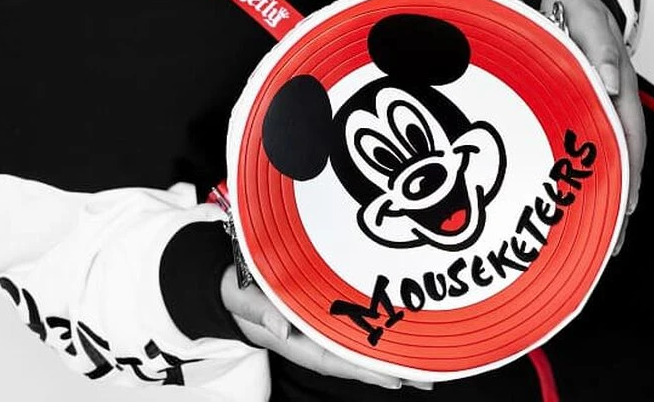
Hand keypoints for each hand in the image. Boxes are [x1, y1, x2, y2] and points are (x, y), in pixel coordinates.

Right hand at [220, 265, 432, 390]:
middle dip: (388, 367)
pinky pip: (350, 322)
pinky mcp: (320, 308)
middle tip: (426, 373)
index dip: (363, 368)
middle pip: (352, 356)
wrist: (228, 277)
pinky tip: (396, 331)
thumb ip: (258, 310)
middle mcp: (308, 335)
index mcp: (290, 337)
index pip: (332, 357)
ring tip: (423, 358)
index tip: (393, 376)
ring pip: (355, 341)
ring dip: (387, 350)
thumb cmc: (234, 286)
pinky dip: (373, 329)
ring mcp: (315, 323)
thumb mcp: (239, 296)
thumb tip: (282, 331)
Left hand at [540, 0, 645, 254]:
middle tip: (613, 238)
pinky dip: (590, 170)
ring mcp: (600, 104)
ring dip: (607, 190)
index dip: (628, 173)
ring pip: (608, 154)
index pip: (629, 136)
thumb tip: (613, 83)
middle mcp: (614, 101)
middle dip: (621, 197)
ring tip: (601, 233)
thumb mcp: (587, 21)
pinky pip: (590, 142)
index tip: (626, 207)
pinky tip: (580, 194)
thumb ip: (600, 52)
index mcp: (620, 88)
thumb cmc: (576, 11)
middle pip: (623, 155)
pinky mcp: (583, 104)